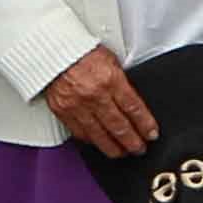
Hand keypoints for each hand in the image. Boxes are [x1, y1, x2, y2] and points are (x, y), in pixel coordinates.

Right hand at [41, 45, 160, 159]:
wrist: (50, 49)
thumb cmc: (80, 52)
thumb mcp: (110, 61)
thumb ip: (122, 83)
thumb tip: (132, 103)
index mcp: (110, 80)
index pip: (134, 110)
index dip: (146, 126)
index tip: (151, 134)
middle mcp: (94, 95)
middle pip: (120, 127)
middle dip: (133, 142)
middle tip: (139, 148)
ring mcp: (77, 105)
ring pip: (100, 135)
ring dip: (114, 147)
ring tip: (122, 152)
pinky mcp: (62, 110)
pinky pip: (79, 132)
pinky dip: (91, 140)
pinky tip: (99, 142)